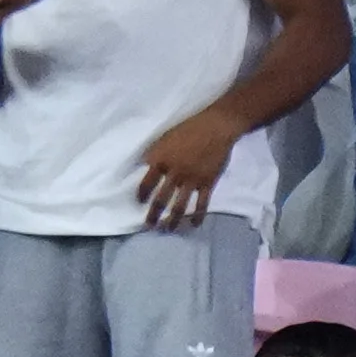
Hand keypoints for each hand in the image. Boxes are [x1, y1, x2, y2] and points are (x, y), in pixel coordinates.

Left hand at [136, 106, 238, 230]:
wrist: (215, 127)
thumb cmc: (188, 129)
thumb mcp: (164, 137)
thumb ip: (154, 153)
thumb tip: (141, 165)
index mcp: (161, 161)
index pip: (146, 183)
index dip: (141, 195)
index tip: (139, 203)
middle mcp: (174, 173)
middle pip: (160, 199)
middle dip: (153, 214)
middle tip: (148, 225)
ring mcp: (191, 180)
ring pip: (179, 206)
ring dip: (172, 220)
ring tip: (168, 229)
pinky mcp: (207, 183)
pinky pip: (202, 204)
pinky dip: (197, 216)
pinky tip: (193, 224)